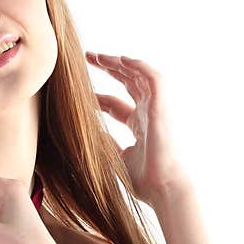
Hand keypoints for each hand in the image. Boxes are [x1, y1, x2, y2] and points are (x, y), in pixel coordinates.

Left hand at [85, 51, 192, 206]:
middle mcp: (148, 114)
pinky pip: (153, 78)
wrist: (162, 187)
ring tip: (99, 56)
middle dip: (110, 70)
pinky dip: (139, 66)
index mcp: (139, 127)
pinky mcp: (161, 107)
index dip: (99, 98)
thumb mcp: (116, 158)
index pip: (116, 105)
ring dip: (120, 63)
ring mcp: (156, 109)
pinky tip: (121, 60)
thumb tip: (88, 134)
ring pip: (139, 76)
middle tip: (89, 58)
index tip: (81, 94)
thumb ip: (106, 144)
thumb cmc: (143, 180)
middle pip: (129, 84)